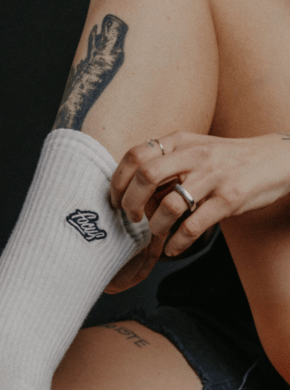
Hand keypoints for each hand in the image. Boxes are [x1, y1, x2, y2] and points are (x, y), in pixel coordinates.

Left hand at [111, 131, 289, 256]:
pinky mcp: (229, 199)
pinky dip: (176, 243)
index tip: (115, 199)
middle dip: (130, 203)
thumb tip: (128, 189)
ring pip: (169, 205)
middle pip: (146, 176)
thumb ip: (164, 162)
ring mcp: (213, 177)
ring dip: (155, 226)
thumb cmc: (225, 160)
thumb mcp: (193, 149)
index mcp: (180, 141)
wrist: (275, 159)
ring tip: (156, 233)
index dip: (118, 180)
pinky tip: (173, 248)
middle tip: (132, 218)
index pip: (136, 155)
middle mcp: (195, 155)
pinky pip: (193, 226)